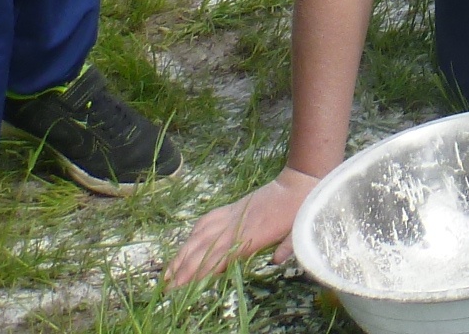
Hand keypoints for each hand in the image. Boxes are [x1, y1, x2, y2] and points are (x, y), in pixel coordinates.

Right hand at [165, 169, 318, 288]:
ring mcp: (232, 215)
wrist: (298, 182)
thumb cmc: (300, 210)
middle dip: (184, 268)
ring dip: (183, 253)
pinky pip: (208, 220)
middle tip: (168, 286)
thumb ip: (287, 247)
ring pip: (201, 235)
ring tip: (169, 271)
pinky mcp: (232, 208)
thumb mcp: (298, 232)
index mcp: (253, 234)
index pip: (221, 256)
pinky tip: (187, 242)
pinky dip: (195, 232)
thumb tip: (276, 262)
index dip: (202, 271)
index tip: (186, 285)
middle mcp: (237, 225)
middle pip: (204, 248)